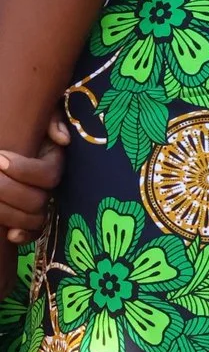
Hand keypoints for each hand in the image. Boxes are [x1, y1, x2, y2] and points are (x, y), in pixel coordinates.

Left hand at [0, 117, 70, 247]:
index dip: (25, 170)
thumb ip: (51, 119)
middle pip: (37, 199)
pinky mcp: (25, 217)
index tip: (0, 158)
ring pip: (33, 218)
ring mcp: (38, 202)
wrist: (4, 142)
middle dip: (7, 190)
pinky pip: (32, 233)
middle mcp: (48, 184)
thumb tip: (60, 139)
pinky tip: (9, 235)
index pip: (48, 174)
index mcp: (52, 161)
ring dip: (7, 212)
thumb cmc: (19, 122)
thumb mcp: (41, 116)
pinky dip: (22, 235)